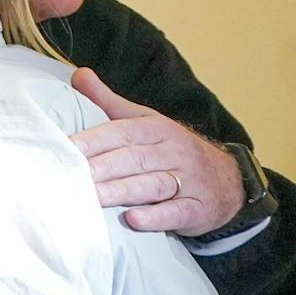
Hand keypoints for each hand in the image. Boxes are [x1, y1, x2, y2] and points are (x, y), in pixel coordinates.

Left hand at [69, 68, 241, 235]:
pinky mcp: (197, 210)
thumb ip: (109, 102)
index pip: (123, 132)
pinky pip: (176, 212)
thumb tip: (79, 74)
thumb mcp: (145, 122)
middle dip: (103, 167)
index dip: (95, 140)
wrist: (228, 181)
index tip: (67, 148)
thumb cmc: (172, 150)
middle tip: (72, 175)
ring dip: (122, 191)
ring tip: (93, 198)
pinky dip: (155, 217)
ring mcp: (188, 181)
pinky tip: (133, 220)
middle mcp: (174, 152)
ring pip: (152, 184)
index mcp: (157, 129)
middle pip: (135, 159)